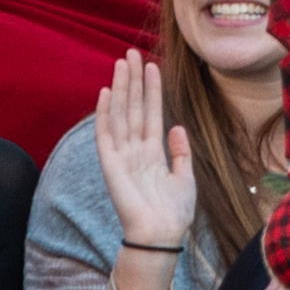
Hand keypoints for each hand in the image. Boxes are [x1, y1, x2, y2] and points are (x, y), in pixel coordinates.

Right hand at [94, 51, 197, 250]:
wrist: (162, 236)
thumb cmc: (174, 213)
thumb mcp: (185, 177)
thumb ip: (180, 151)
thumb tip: (177, 126)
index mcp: (153, 152)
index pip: (151, 112)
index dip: (151, 89)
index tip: (151, 65)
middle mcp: (135, 150)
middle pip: (133, 108)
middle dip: (132, 81)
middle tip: (130, 53)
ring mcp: (122, 156)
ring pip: (120, 114)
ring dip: (120, 89)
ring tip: (121, 63)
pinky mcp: (111, 166)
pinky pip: (105, 135)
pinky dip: (104, 114)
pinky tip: (105, 93)